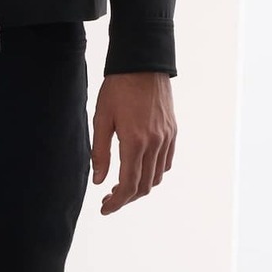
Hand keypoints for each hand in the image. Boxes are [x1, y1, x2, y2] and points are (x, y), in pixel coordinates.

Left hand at [91, 71, 175, 214]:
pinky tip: (139, 168)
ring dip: (140, 187)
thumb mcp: (101, 118)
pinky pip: (166, 162)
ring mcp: (167, 138)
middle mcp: (155, 143)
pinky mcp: (172, 131)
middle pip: (144, 186)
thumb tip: (98, 181)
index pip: (128, 185)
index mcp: (135, 141)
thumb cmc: (117, 88)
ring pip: (157, 177)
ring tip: (121, 185)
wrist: (143, 63)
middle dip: (126, 198)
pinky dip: (153, 173)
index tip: (105, 208)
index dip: (116, 202)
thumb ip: (99, 152)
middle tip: (109, 199)